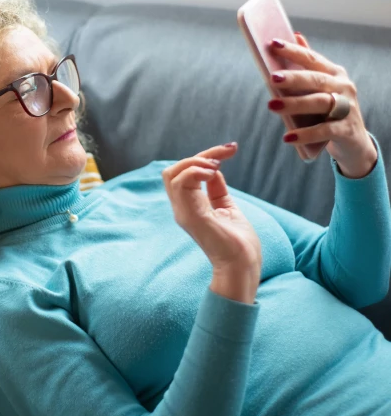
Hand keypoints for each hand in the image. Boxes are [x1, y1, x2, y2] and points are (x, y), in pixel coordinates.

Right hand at [162, 143, 261, 274]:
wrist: (243, 266)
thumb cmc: (238, 243)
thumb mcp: (226, 207)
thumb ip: (216, 189)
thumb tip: (213, 169)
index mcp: (189, 206)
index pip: (184, 172)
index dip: (204, 156)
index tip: (230, 149)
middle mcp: (182, 208)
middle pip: (173, 170)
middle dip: (197, 155)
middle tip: (222, 156)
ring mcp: (184, 212)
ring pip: (172, 174)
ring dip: (195, 161)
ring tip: (216, 165)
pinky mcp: (191, 216)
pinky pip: (181, 184)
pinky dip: (196, 171)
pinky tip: (214, 172)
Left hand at [268, 32, 377, 177]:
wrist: (354, 141)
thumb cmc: (332, 109)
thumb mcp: (323, 87)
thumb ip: (309, 64)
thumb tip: (296, 36)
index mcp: (335, 73)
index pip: (311, 59)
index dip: (293, 51)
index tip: (273, 44)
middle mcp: (344, 87)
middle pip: (316, 80)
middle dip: (293, 78)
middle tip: (272, 78)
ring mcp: (347, 108)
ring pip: (320, 103)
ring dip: (295, 104)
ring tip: (271, 105)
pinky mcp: (346, 130)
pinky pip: (324, 130)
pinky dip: (306, 134)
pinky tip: (288, 137)